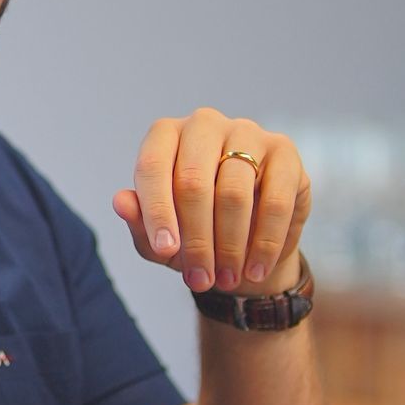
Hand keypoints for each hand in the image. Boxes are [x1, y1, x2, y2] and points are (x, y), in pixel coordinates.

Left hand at [112, 108, 310, 295]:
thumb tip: (120, 201)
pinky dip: (265, 242)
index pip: (153, 167)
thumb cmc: (193, 233)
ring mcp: (247, 133)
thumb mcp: (161, 239)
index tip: (165, 251)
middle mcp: (203, 124)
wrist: (246, 243)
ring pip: (234, 193)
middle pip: (193, 181)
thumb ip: (140, 223)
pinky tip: (256, 270)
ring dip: (229, 246)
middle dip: (195, 239)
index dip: (157, 211)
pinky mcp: (284, 152)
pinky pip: (275, 201)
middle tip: (198, 279)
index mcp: (165, 135)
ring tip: (225, 279)